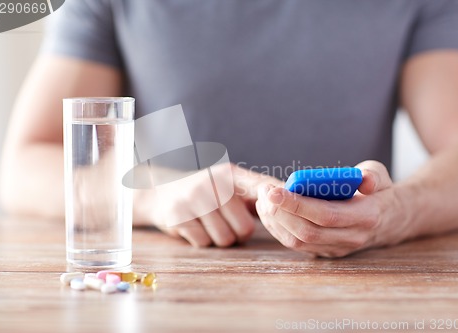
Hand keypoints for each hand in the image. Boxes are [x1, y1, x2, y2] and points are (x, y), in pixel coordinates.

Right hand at [136, 163, 280, 247]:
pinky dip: (202, 240)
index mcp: (229, 174)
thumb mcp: (229, 185)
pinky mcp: (177, 216)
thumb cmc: (207, 194)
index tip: (286, 213)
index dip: (276, 203)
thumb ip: (257, 191)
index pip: (262, 186)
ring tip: (211, 223)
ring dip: (221, 238)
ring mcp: (193, 198)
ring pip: (225, 239)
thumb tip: (295, 199)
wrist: (161, 194)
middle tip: (228, 222)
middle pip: (245, 227)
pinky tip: (196, 226)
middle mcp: (212, 182)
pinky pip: (204, 243)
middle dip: (240, 232)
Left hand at [255, 161, 410, 256]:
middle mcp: (351, 238)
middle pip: (307, 232)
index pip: (326, 215)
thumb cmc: (377, 191)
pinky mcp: (324, 251)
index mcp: (365, 217)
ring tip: (262, 199)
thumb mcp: (380, 175)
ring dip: (274, 221)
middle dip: (280, 212)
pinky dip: (278, 228)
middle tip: (263, 192)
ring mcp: (337, 248)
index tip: (274, 191)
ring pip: (298, 242)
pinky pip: (296, 245)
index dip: (297, 205)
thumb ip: (372, 175)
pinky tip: (268, 211)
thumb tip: (364, 180)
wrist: (388, 219)